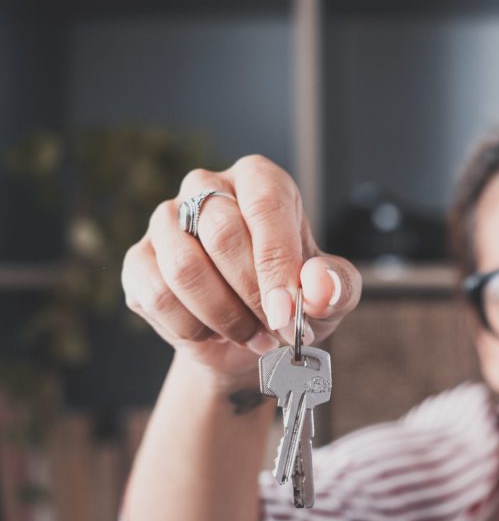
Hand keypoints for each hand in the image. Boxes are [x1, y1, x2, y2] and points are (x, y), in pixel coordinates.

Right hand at [121, 155, 361, 380]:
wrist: (251, 339)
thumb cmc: (293, 303)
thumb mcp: (331, 298)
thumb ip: (336, 286)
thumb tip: (319, 284)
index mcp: (260, 180)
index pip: (265, 206)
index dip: (276, 262)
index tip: (286, 311)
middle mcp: (208, 188)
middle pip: (222, 233)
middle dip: (251, 294)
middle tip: (276, 329)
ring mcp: (166, 221)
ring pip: (184, 267)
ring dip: (223, 315)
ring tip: (252, 334)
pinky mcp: (139, 260)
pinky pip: (156, 295)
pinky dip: (192, 327)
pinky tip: (214, 332)